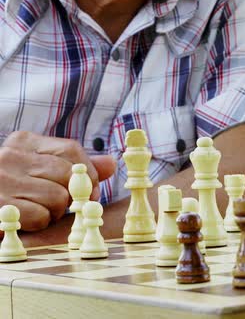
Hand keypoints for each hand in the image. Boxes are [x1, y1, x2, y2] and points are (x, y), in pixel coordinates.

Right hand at [0, 131, 115, 230]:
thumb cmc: (12, 189)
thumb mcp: (40, 170)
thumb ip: (74, 167)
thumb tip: (112, 163)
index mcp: (23, 142)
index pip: (72, 151)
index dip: (88, 173)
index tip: (88, 189)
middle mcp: (10, 155)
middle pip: (68, 176)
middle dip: (71, 196)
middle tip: (57, 204)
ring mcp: (1, 179)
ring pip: (58, 198)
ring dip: (54, 212)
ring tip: (37, 210)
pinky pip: (39, 216)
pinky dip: (38, 224)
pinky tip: (24, 220)